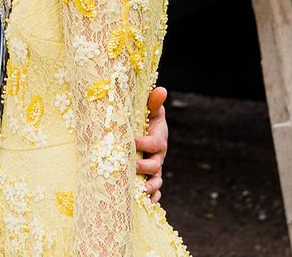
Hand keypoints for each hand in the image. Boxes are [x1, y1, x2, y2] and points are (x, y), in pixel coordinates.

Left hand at [135, 86, 167, 202]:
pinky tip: (146, 202)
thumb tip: (161, 89)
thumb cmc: (146, 118)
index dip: (142, 143)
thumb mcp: (151, 110)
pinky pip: (155, 192)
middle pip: (155, 165)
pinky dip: (152, 198)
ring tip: (141, 191)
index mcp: (158, 140)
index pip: (153, 144)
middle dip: (143, 167)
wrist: (147, 130)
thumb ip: (154, 102)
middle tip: (131, 166)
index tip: (130, 139)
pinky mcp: (151, 178)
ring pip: (156, 181)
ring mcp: (155, 169)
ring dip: (149, 187)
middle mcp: (158, 157)